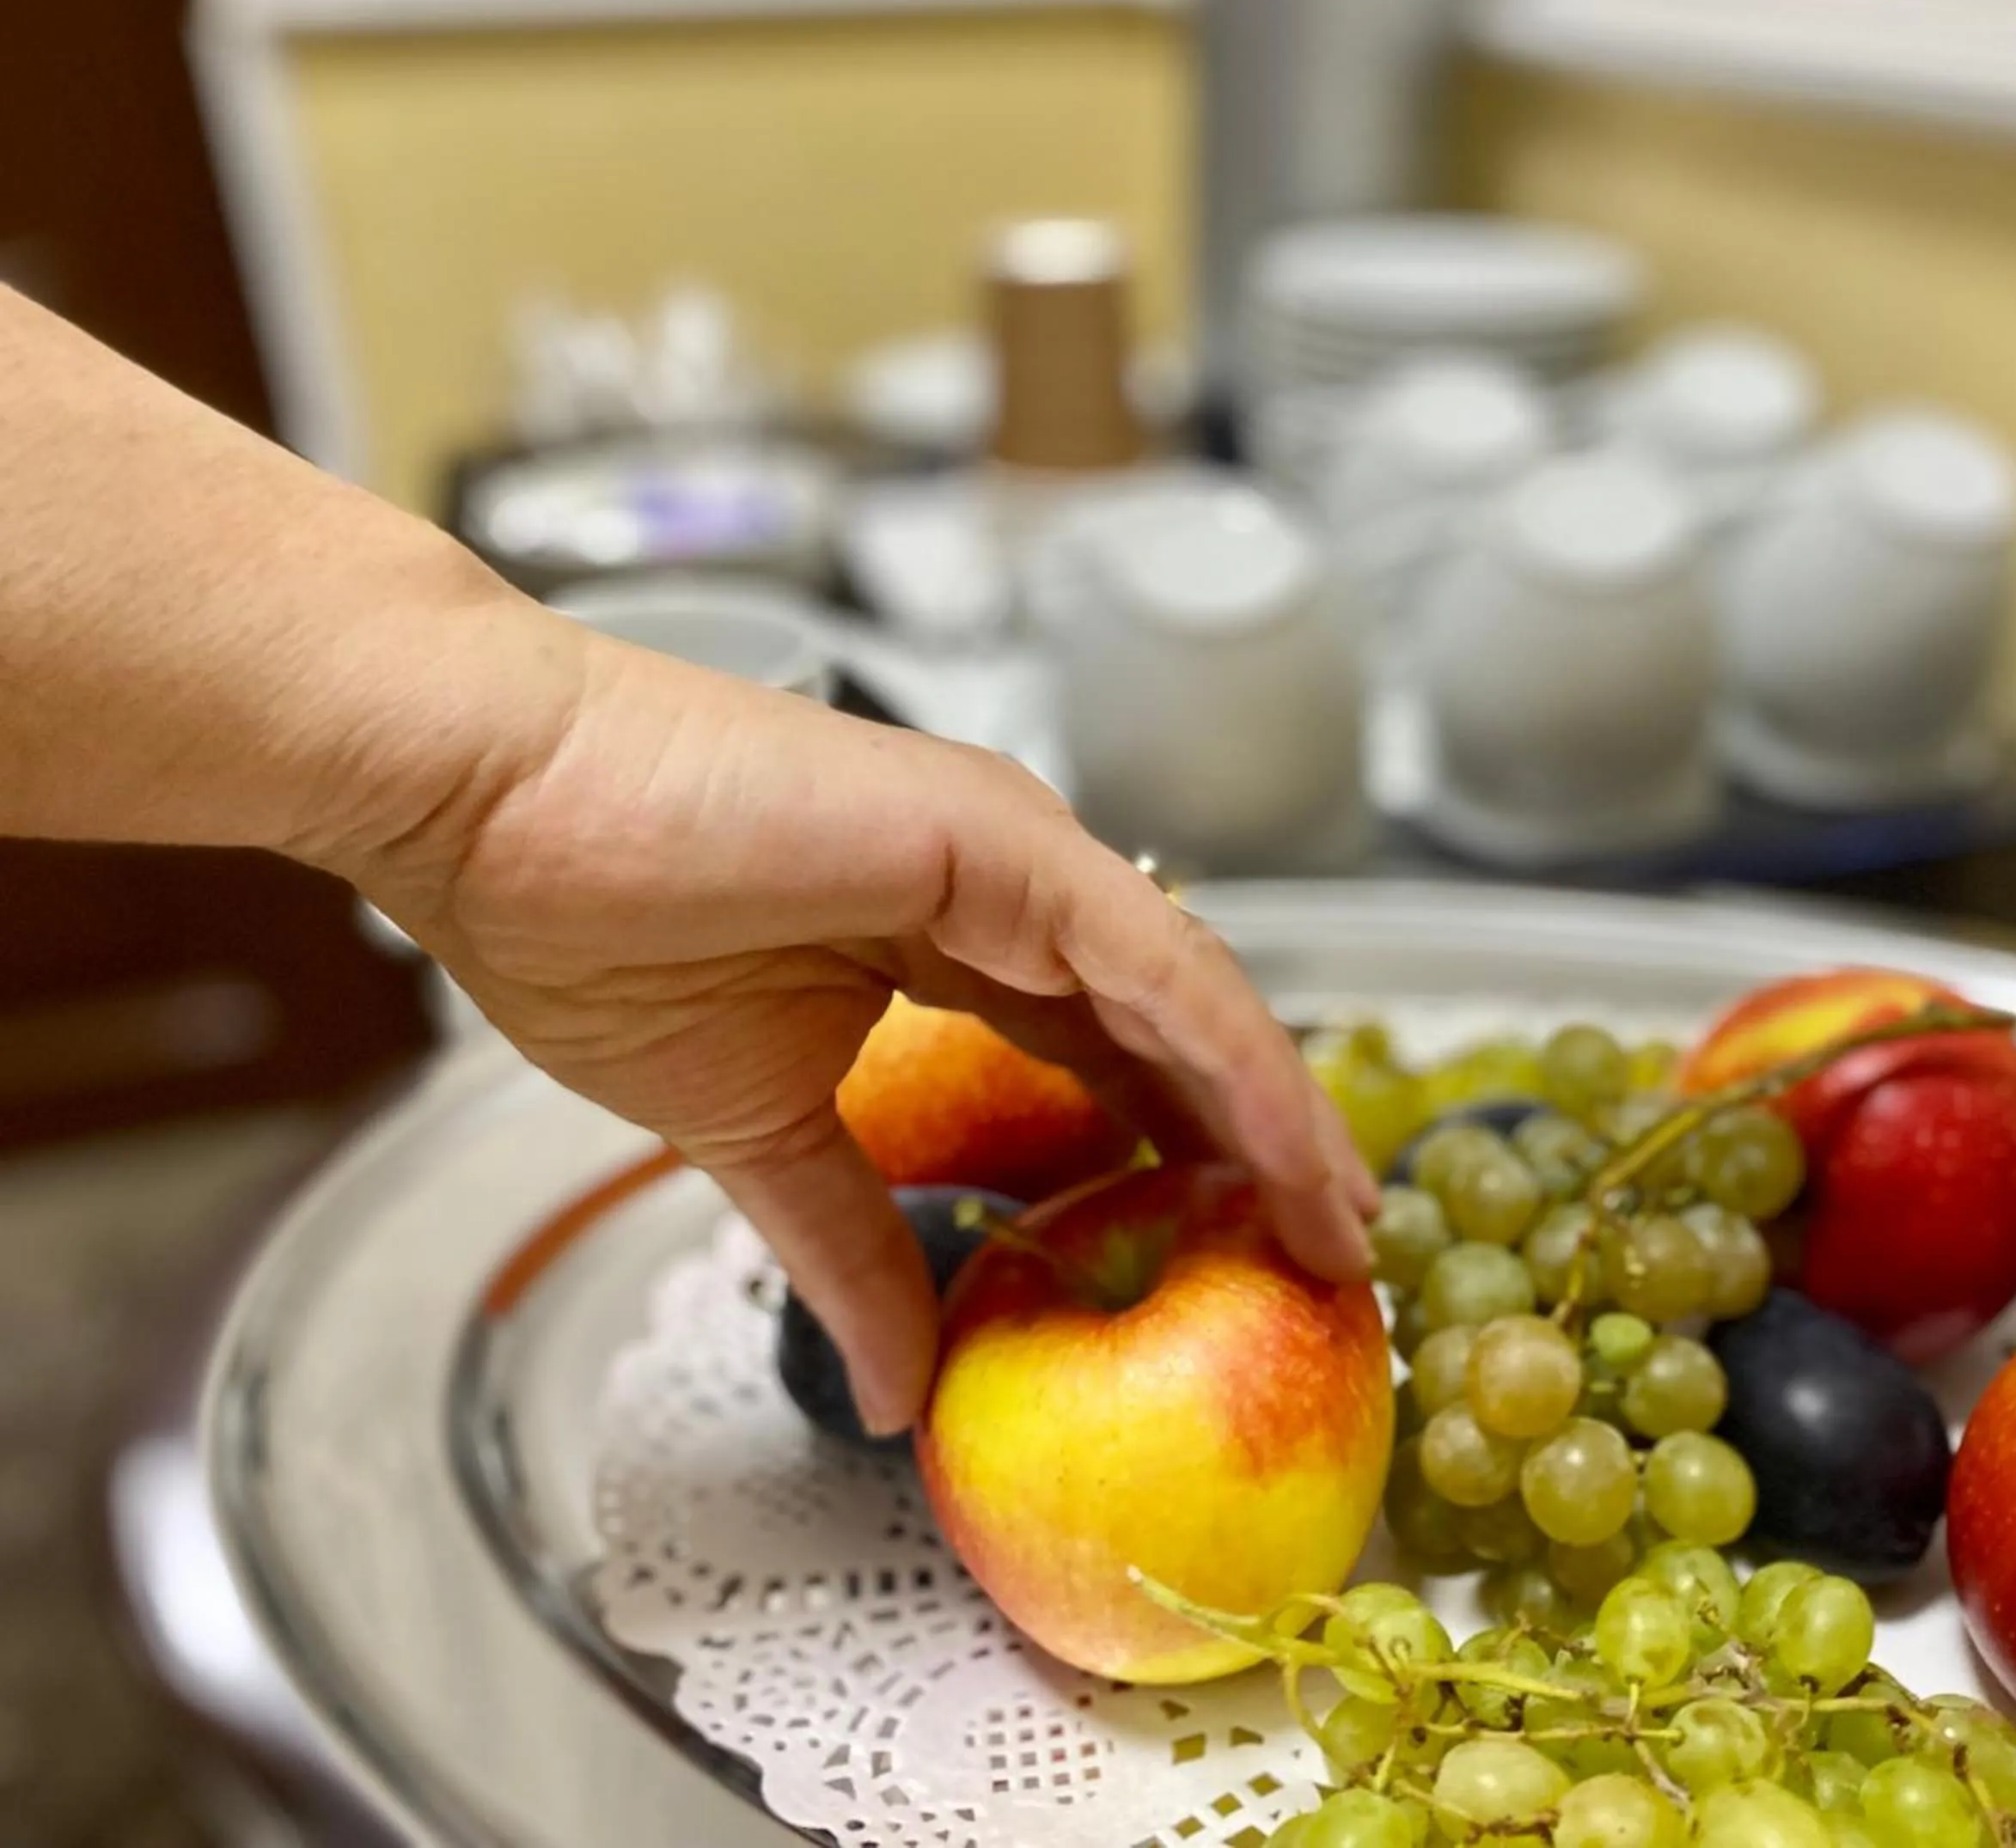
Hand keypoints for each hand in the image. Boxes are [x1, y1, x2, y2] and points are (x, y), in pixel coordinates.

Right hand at [357, 622, 1377, 1433]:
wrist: (489, 803)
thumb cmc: (588, 920)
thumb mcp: (755, 1132)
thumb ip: (847, 1247)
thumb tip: (893, 1390)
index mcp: (962, 940)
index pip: (1119, 1058)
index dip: (1196, 1156)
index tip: (1252, 1261)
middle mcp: (1016, 890)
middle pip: (1184, 1031)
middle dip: (1269, 1148)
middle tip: (1339, 1262)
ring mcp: (1019, 856)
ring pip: (1195, 998)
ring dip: (1281, 1117)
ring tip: (1346, 1231)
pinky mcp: (1003, 841)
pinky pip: (1153, 966)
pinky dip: (1230, 1061)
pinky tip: (1285, 1151)